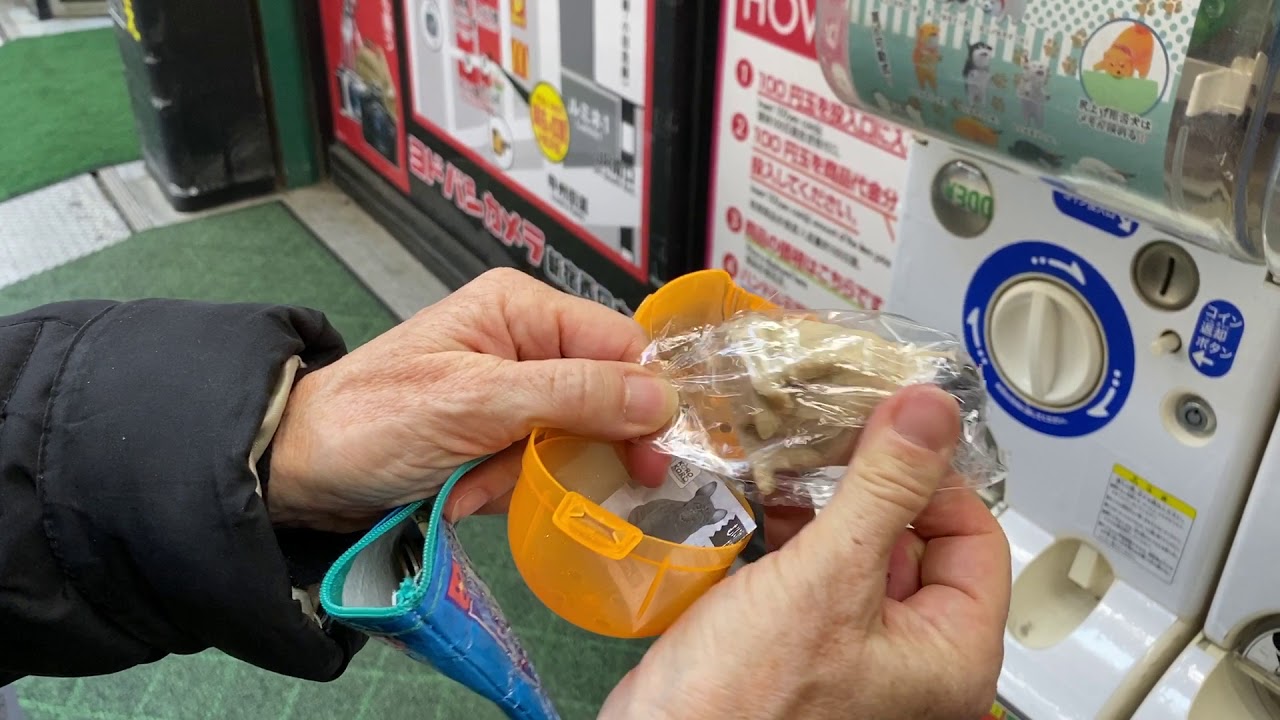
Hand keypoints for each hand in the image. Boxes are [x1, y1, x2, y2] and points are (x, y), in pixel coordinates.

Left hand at [266, 269, 677, 532]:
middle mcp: (526, 346)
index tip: (655, 455)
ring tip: (475, 486)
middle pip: (606, 396)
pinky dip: (512, 493)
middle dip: (583, 448)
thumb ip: (573, 395)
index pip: (619, 345)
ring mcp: (513, 397)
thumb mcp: (477, 401)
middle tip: (571, 486)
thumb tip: (663, 398)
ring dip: (536, 477)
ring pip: (578, 442)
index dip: (646, 398)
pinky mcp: (499, 442)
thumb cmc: (373, 421)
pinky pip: (542, 470)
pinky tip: (464, 495)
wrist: (298, 475)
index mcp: (521, 310)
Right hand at [599, 385, 1010, 719]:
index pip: (975, 537)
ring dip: (830, 502)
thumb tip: (932, 410)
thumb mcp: (827, 577)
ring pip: (862, 552)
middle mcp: (912, 659)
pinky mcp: (803, 646)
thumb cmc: (743, 698)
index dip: (933, 477)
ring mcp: (855, 654)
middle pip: (919, 541)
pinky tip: (767, 502)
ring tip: (795, 458)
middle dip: (873, 483)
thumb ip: (884, 489)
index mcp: (950, 655)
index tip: (886, 429)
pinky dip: (798, 532)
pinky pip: (818, 574)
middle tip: (834, 432)